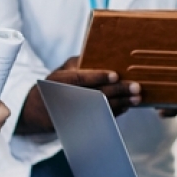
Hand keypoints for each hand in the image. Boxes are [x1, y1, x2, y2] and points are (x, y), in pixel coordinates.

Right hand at [15, 57, 140, 134]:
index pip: (80, 78)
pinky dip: (116, 112)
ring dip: (121, 103)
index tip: (115, 75)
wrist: (40, 110)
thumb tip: (99, 53)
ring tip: (137, 98)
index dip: (98, 77)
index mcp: (59, 80)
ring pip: (101, 108)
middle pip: (95, 94)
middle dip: (117, 91)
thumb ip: (79, 62)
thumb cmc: (56, 84)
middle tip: (135, 87)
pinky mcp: (80, 123)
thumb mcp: (63, 69)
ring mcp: (72, 113)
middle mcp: (65, 97)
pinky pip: (101, 118)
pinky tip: (127, 106)